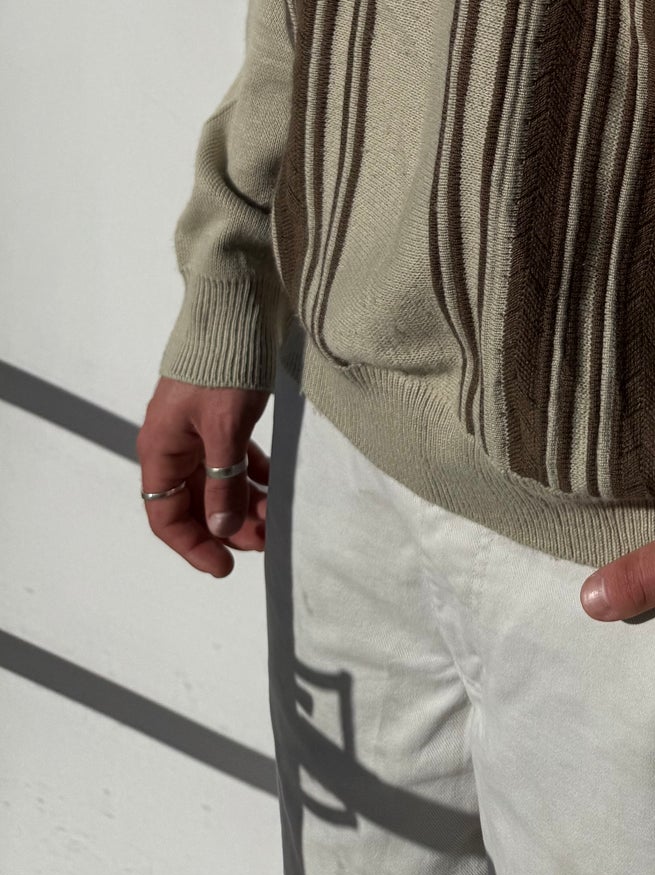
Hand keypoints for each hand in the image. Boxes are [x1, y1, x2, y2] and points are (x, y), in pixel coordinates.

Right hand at [136, 377, 270, 578]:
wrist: (235, 307)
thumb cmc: (224, 367)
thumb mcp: (226, 429)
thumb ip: (223, 482)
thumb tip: (223, 529)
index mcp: (161, 448)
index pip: (166, 516)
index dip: (193, 546)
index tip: (224, 567)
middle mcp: (173, 443)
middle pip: (193, 501)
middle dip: (225, 527)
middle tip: (262, 545)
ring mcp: (196, 428)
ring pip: (215, 481)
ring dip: (241, 503)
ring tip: (273, 522)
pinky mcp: (219, 415)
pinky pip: (231, 457)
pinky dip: (250, 475)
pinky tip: (274, 487)